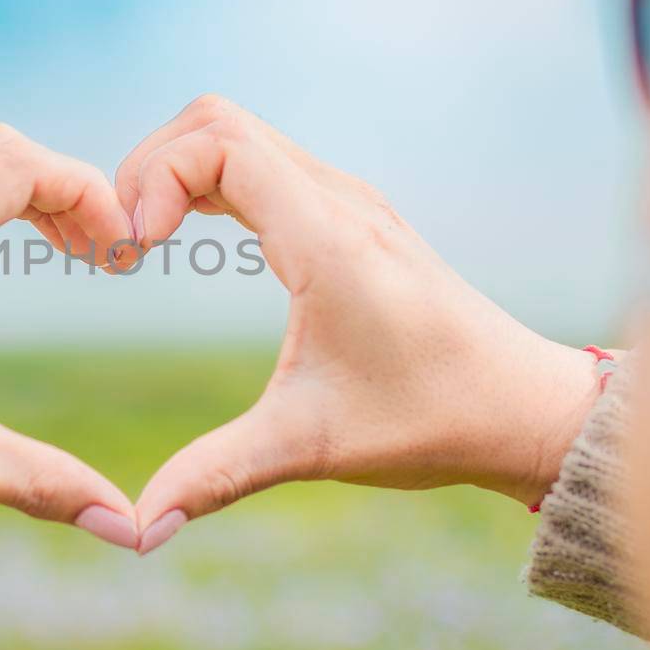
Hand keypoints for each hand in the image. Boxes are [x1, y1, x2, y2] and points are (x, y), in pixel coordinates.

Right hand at [115, 95, 605, 553]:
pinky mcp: (350, 217)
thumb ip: (216, 476)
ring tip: (145, 241)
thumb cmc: (431, 421)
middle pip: (216, 119)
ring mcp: (347, 202)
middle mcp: (338, 202)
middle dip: (150, 166)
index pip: (219, 143)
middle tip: (125, 243)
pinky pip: (264, 161)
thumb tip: (138, 530)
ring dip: (178, 170)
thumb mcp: (310, 448)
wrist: (525, 409)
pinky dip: (210, 180)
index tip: (134, 253)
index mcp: (328, 239)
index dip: (155, 179)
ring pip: (239, 133)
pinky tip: (189, 237)